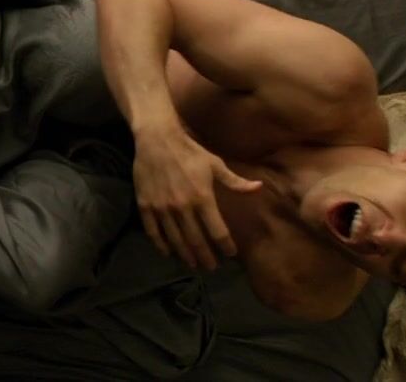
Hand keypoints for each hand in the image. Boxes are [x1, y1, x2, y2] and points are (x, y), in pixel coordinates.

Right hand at [132, 127, 261, 269]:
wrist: (156, 139)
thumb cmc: (189, 151)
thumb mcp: (215, 164)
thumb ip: (235, 181)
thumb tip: (258, 188)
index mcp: (202, 198)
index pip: (217, 231)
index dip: (225, 245)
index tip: (230, 254)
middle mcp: (183, 208)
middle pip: (196, 240)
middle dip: (206, 257)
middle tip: (211, 267)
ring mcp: (163, 209)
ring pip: (176, 240)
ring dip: (186, 255)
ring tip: (193, 264)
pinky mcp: (146, 206)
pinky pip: (154, 232)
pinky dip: (161, 245)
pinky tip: (168, 253)